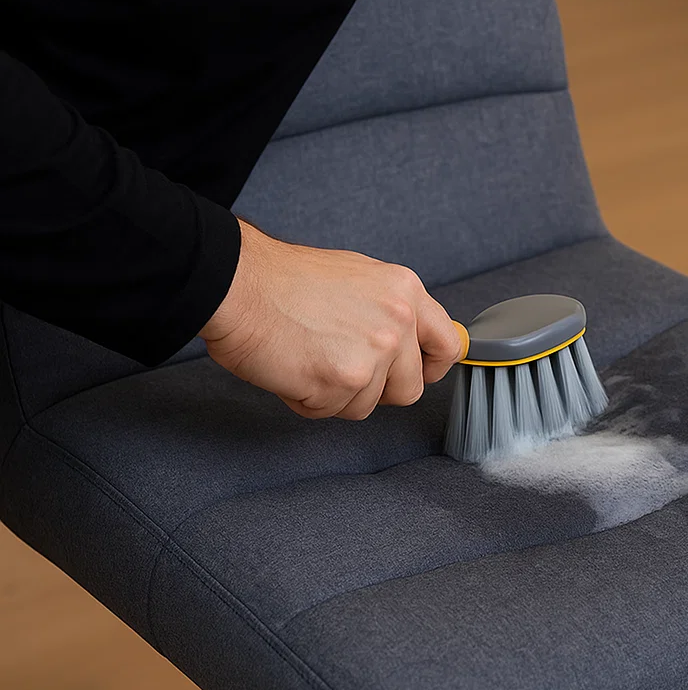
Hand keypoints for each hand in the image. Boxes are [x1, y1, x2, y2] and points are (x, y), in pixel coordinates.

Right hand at [199, 219, 464, 419]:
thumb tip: (409, 344)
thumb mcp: (358, 278)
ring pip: (367, 405)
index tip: (415, 374)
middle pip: (409, 389)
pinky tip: (293, 367)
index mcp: (405, 291)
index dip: (430, 368)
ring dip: (336, 394)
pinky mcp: (342, 381)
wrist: (237, 284)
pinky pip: (331, 411)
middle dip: (377, 389)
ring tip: (309, 357)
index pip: (448, 345)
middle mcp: (398, 322)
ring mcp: (373, 354)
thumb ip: (390, 311)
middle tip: (340, 367)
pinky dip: (308, 399)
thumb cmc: (285, 280)